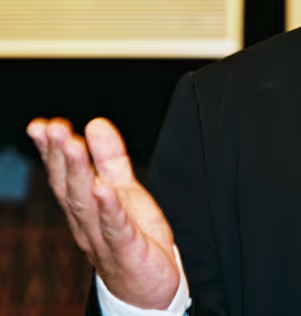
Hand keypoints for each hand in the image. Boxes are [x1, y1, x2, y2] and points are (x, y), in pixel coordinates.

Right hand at [26, 117, 179, 308]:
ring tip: (72, 145)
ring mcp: (103, 238)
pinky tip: (103, 189)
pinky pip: (116, 228)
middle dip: (60, 156)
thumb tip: (94, 123)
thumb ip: (110, 158)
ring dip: (78, 174)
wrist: (149, 286)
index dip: (51, 150)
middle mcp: (86, 222)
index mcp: (84, 205)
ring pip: (86, 205)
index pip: (63, 175)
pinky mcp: (127, 250)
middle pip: (69, 187)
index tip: (42, 125)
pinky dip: (108, 208)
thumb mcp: (123, 189)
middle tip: (53, 127)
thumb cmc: (133, 236)